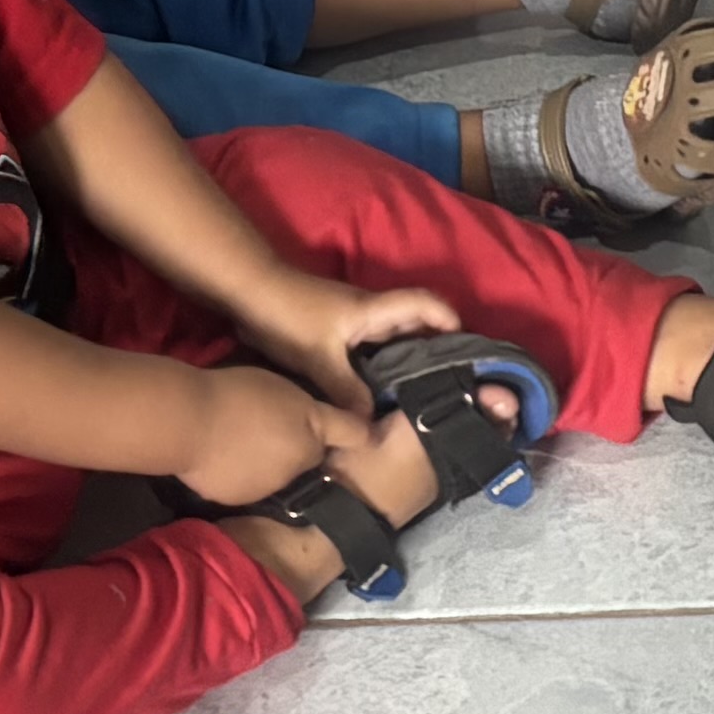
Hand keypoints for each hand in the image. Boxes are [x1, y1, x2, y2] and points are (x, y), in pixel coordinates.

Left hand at [246, 274, 461, 429]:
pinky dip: (379, 363)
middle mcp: (369, 311)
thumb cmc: (287, 315)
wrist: (247, 290)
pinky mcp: (334, 327)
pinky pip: (368, 346)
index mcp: (374, 310)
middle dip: (433, 347)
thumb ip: (346, 390)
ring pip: (390, 336)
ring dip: (405, 357)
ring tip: (416, 392)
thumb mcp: (318, 358)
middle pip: (414, 322)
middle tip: (447, 381)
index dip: (449, 321)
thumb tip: (372, 423)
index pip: (426, 304)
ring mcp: (351, 318)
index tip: (466, 349)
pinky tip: (376, 390)